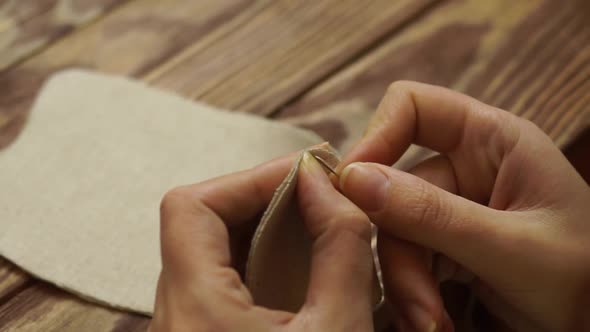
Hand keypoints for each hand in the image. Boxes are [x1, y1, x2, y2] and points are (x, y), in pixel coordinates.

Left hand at [148, 152, 374, 331]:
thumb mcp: (340, 329)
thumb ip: (340, 247)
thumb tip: (323, 182)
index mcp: (194, 310)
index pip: (191, 206)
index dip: (249, 177)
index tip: (306, 172)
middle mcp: (173, 318)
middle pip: (199, 223)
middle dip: (261, 198)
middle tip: (317, 191)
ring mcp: (183, 329)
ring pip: (208, 252)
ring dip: (260, 228)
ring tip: (313, 222)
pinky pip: (218, 282)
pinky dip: (256, 260)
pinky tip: (298, 266)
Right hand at [338, 81, 589, 331]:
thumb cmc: (584, 278)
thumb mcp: (509, 247)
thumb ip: (431, 214)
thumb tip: (352, 179)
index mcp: (493, 140)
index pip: (413, 107)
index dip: (377, 137)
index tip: (352, 187)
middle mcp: (469, 165)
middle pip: (395, 186)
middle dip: (398, 247)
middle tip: (415, 303)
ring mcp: (456, 206)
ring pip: (397, 229)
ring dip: (406, 280)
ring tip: (430, 322)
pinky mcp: (450, 243)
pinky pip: (411, 256)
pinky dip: (414, 290)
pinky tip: (433, 320)